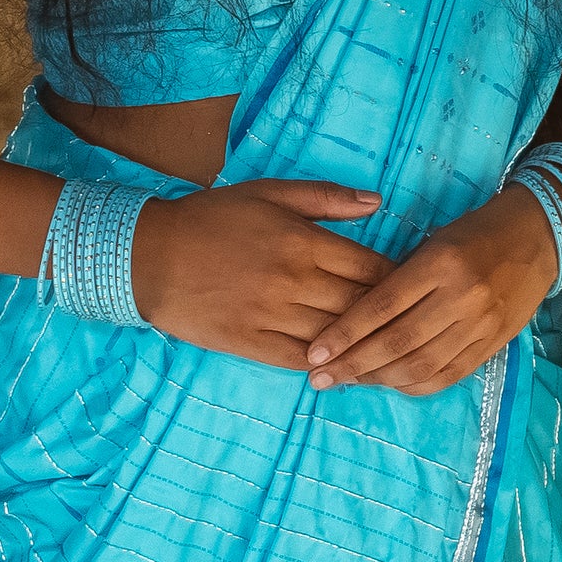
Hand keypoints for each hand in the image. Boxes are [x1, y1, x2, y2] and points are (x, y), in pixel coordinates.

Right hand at [126, 177, 387, 368]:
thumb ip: (327, 198)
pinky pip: (300, 360)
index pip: (372, 268)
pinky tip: (345, 368)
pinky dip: (327, 366)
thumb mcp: (270, 193)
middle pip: (361, 305)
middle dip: (389, 315)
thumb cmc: (213, 218)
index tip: (412, 286)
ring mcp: (272, 316)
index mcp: (304, 242)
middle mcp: (294, 281)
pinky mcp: (250, 343)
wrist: (149, 256)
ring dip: (364, 346)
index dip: (398, 280)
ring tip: (390, 352)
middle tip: (412, 323)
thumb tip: (378, 202)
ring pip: (335, 337)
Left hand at [304, 183, 560, 396]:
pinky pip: (448, 374)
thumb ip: (400, 279)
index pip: (383, 304)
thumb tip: (356, 320)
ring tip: (350, 381)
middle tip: (320, 378)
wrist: (541, 234)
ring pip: (421, 364)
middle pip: (397, 341)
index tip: (315, 351)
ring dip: (379, 379)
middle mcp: (462, 295)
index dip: (345, 332)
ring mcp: (482, 323)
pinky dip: (414, 385)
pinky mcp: (494, 342)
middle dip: (353, 364)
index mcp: (441, 262)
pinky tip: (391, 383)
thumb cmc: (476, 232)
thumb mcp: (435, 241)